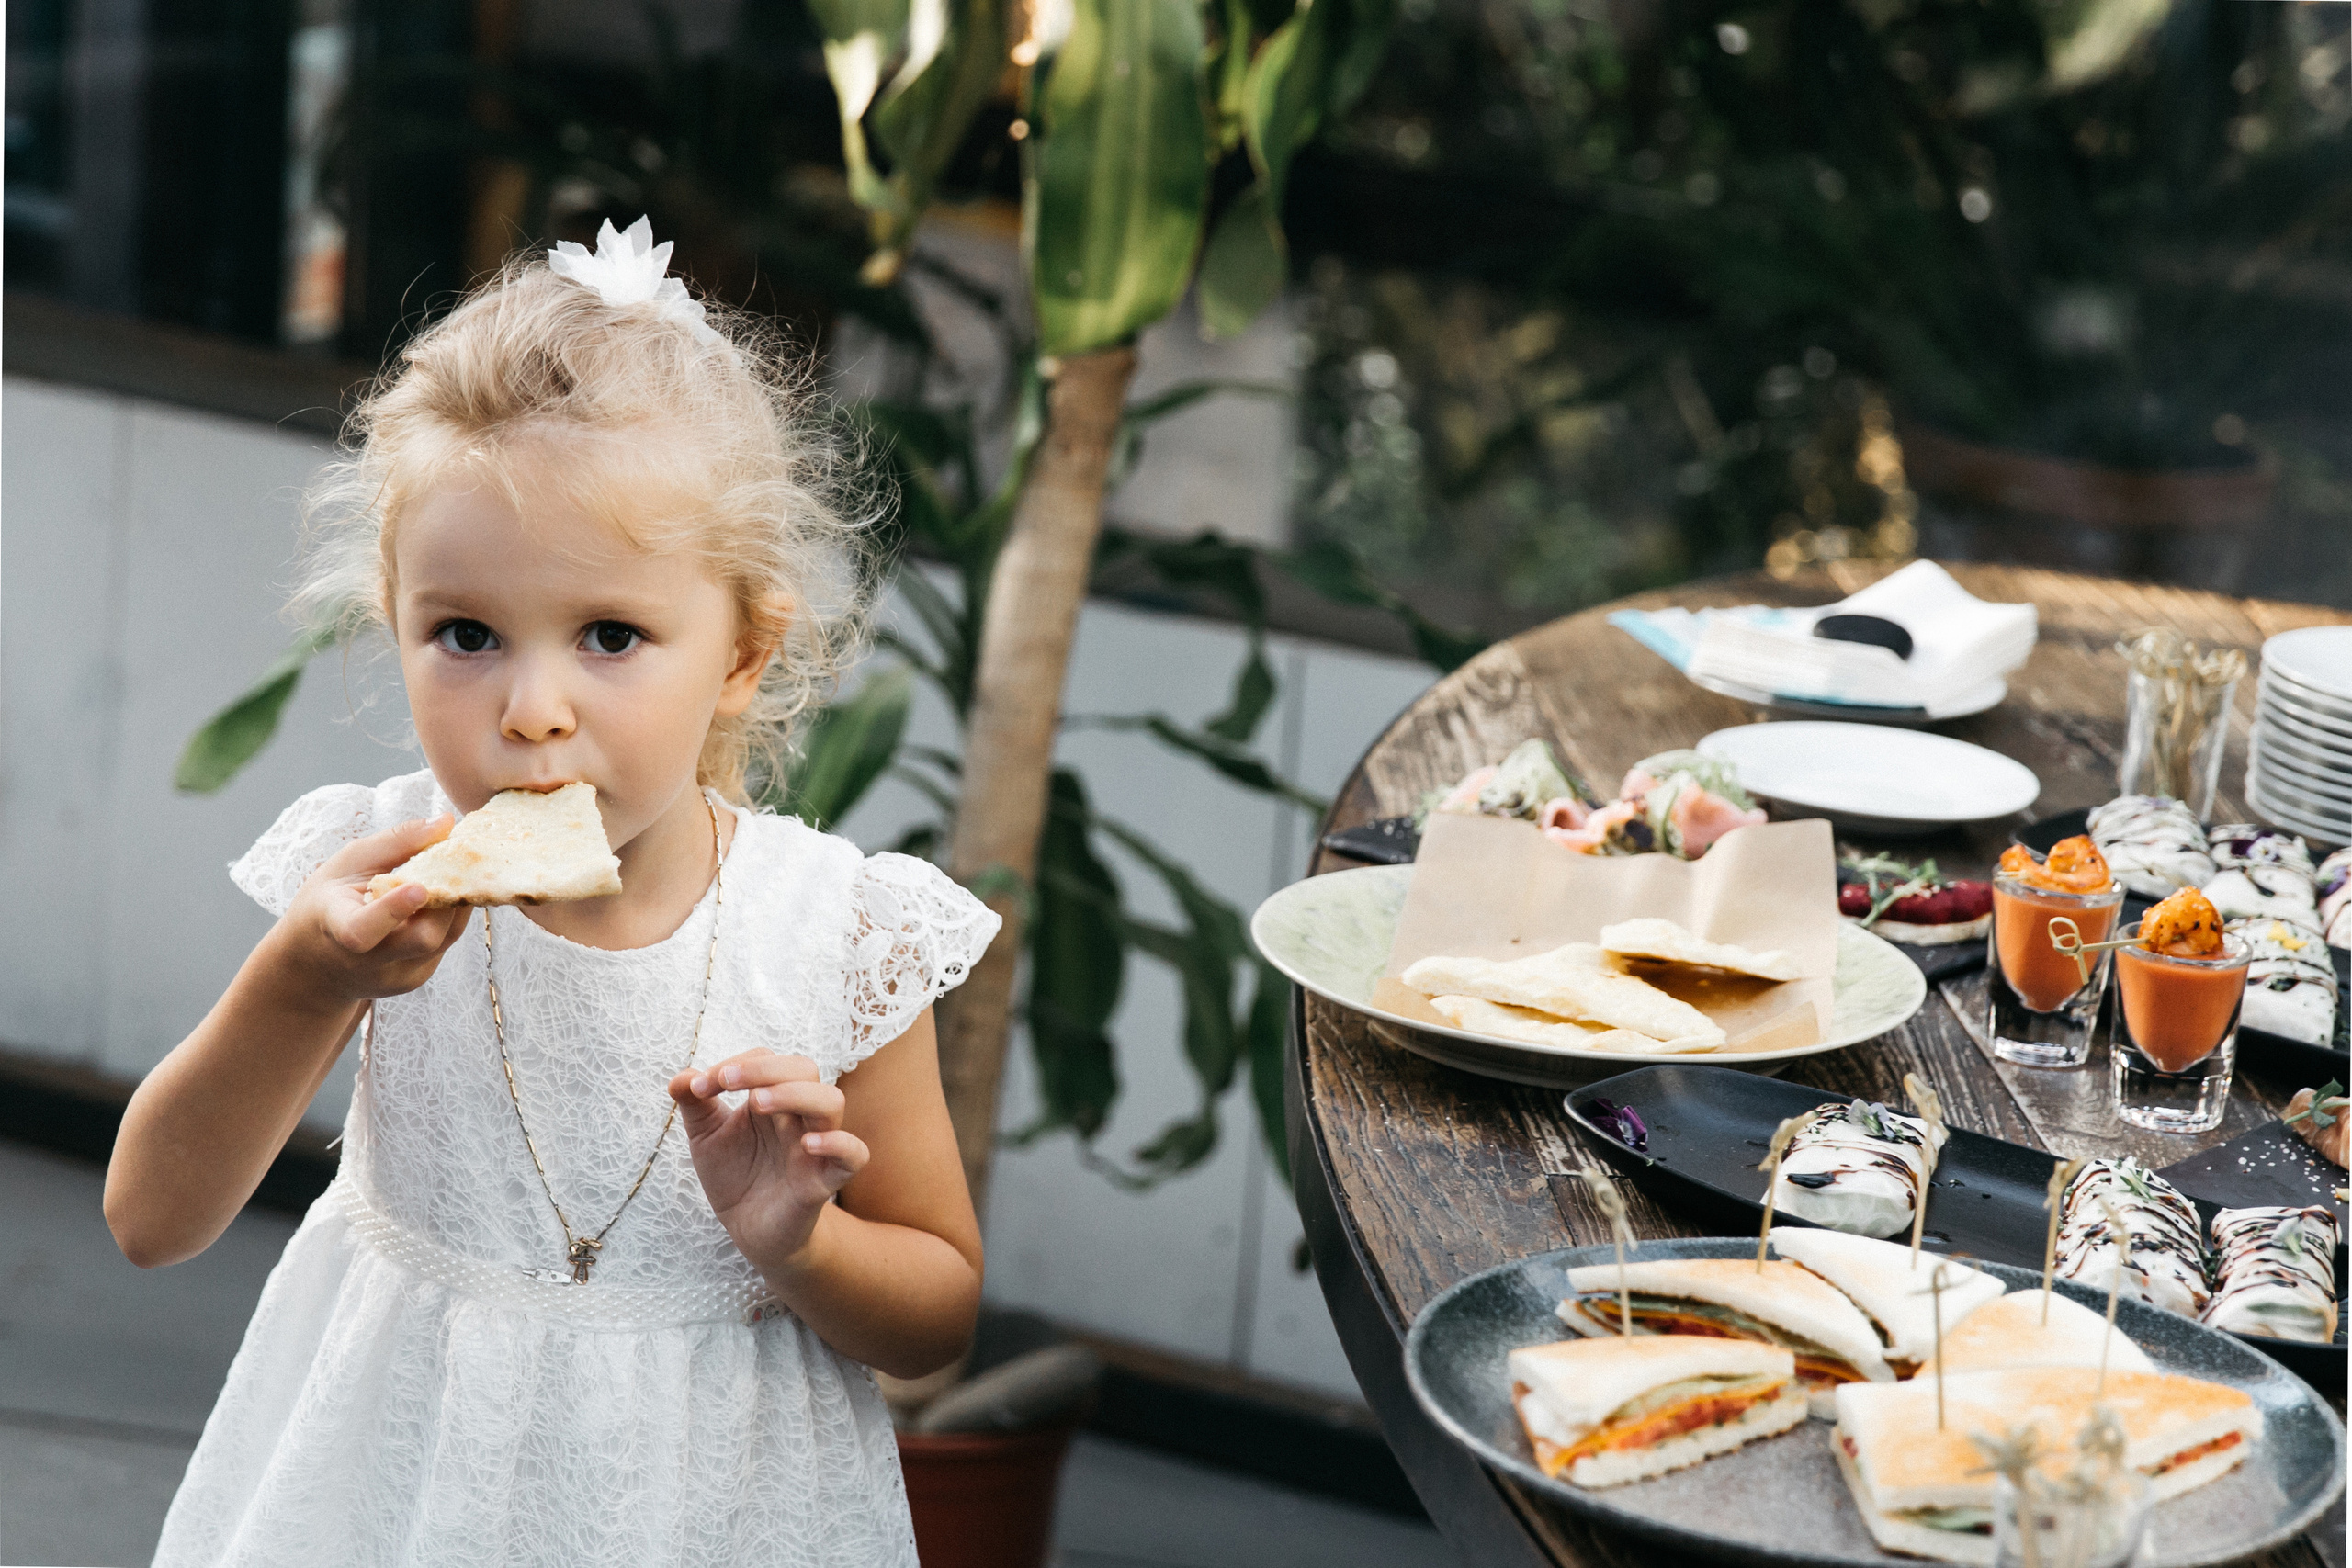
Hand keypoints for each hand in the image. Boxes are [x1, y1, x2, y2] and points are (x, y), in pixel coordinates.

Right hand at [273, 817, 474, 1006]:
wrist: (315, 966)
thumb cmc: (327, 904)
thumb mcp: (347, 864)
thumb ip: (395, 842)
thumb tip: (446, 822)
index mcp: (338, 931)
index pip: (364, 930)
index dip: (392, 911)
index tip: (418, 887)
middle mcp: (370, 963)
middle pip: (423, 937)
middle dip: (447, 896)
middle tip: (460, 859)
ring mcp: (397, 977)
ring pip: (446, 937)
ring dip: (457, 900)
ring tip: (456, 870)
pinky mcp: (417, 978)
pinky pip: (448, 941)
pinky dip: (453, 913)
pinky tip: (447, 892)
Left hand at [667, 1051, 869, 1275]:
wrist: (749, 1229)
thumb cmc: (734, 1175)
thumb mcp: (706, 1136)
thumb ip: (694, 1104)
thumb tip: (681, 1079)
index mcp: (772, 1098)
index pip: (768, 1060)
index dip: (735, 1065)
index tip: (699, 1087)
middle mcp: (797, 1115)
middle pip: (804, 1069)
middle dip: (765, 1069)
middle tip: (727, 1082)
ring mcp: (814, 1146)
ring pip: (832, 1102)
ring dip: (795, 1094)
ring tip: (756, 1104)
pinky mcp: (824, 1181)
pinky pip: (854, 1155)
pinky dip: (840, 1144)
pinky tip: (809, 1144)